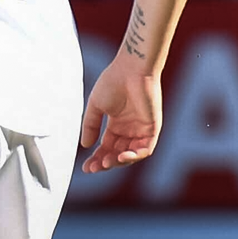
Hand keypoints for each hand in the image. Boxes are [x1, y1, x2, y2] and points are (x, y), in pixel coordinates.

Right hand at [79, 56, 163, 173]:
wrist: (131, 70)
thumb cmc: (112, 82)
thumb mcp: (96, 107)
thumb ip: (91, 125)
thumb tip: (85, 145)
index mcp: (117, 124)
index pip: (107, 147)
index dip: (97, 158)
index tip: (85, 167)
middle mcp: (130, 129)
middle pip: (118, 153)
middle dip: (105, 162)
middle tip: (93, 168)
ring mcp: (142, 130)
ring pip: (132, 154)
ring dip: (119, 161)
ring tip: (106, 163)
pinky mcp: (152, 128)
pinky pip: (146, 149)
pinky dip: (135, 156)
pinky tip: (121, 156)